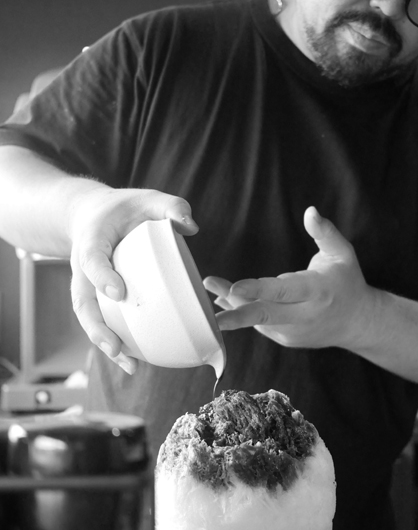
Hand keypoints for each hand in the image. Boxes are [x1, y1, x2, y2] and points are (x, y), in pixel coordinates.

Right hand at [68, 186, 197, 372]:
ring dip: (105, 343)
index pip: (92, 260)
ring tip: (129, 365)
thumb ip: (169, 206)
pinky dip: (113, 342)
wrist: (91, 214)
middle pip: (82, 302)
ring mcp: (87, 285)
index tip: (119, 293)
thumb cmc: (123, 208)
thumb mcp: (145, 198)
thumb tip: (190, 227)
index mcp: (92, 240)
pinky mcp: (96, 297)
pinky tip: (133, 361)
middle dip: (97, 328)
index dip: (102, 277)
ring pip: (89, 318)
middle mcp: (83, 267)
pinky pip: (100, 321)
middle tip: (116, 347)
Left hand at [204, 206, 376, 348]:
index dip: (258, 290)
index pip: (284, 291)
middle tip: (210, 317)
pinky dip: (242, 312)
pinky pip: (260, 325)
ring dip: (231, 306)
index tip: (235, 287)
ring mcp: (294, 331)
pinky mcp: (286, 339)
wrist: (358, 322)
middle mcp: (304, 315)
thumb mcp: (342, 253)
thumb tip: (310, 210)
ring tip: (210, 287)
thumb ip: (324, 231)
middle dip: (236, 316)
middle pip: (265, 315)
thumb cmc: (347, 281)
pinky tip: (224, 301)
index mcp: (317, 292)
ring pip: (257, 319)